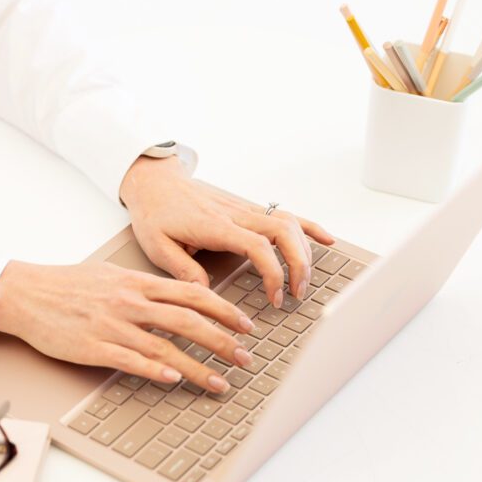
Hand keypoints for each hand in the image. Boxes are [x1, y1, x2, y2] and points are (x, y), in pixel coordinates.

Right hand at [0, 261, 257, 392]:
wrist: (25, 293)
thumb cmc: (66, 284)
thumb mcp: (110, 275)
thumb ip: (143, 287)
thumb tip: (173, 298)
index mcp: (137, 282)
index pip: (193, 293)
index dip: (225, 310)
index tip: (245, 325)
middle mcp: (131, 302)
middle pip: (190, 320)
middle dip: (224, 341)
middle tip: (245, 357)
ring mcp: (114, 325)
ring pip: (168, 346)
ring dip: (200, 367)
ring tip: (221, 382)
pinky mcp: (95, 348)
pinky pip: (132, 361)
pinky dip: (157, 370)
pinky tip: (176, 380)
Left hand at [119, 156, 334, 307]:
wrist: (155, 183)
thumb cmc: (155, 213)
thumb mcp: (157, 246)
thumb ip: (183, 270)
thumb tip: (206, 294)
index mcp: (215, 226)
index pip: (258, 247)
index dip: (273, 274)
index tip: (275, 298)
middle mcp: (235, 215)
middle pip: (283, 232)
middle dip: (299, 265)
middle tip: (296, 294)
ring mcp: (244, 210)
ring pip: (288, 223)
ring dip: (304, 251)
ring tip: (304, 281)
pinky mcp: (247, 210)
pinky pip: (284, 215)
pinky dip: (308, 227)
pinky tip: (326, 240)